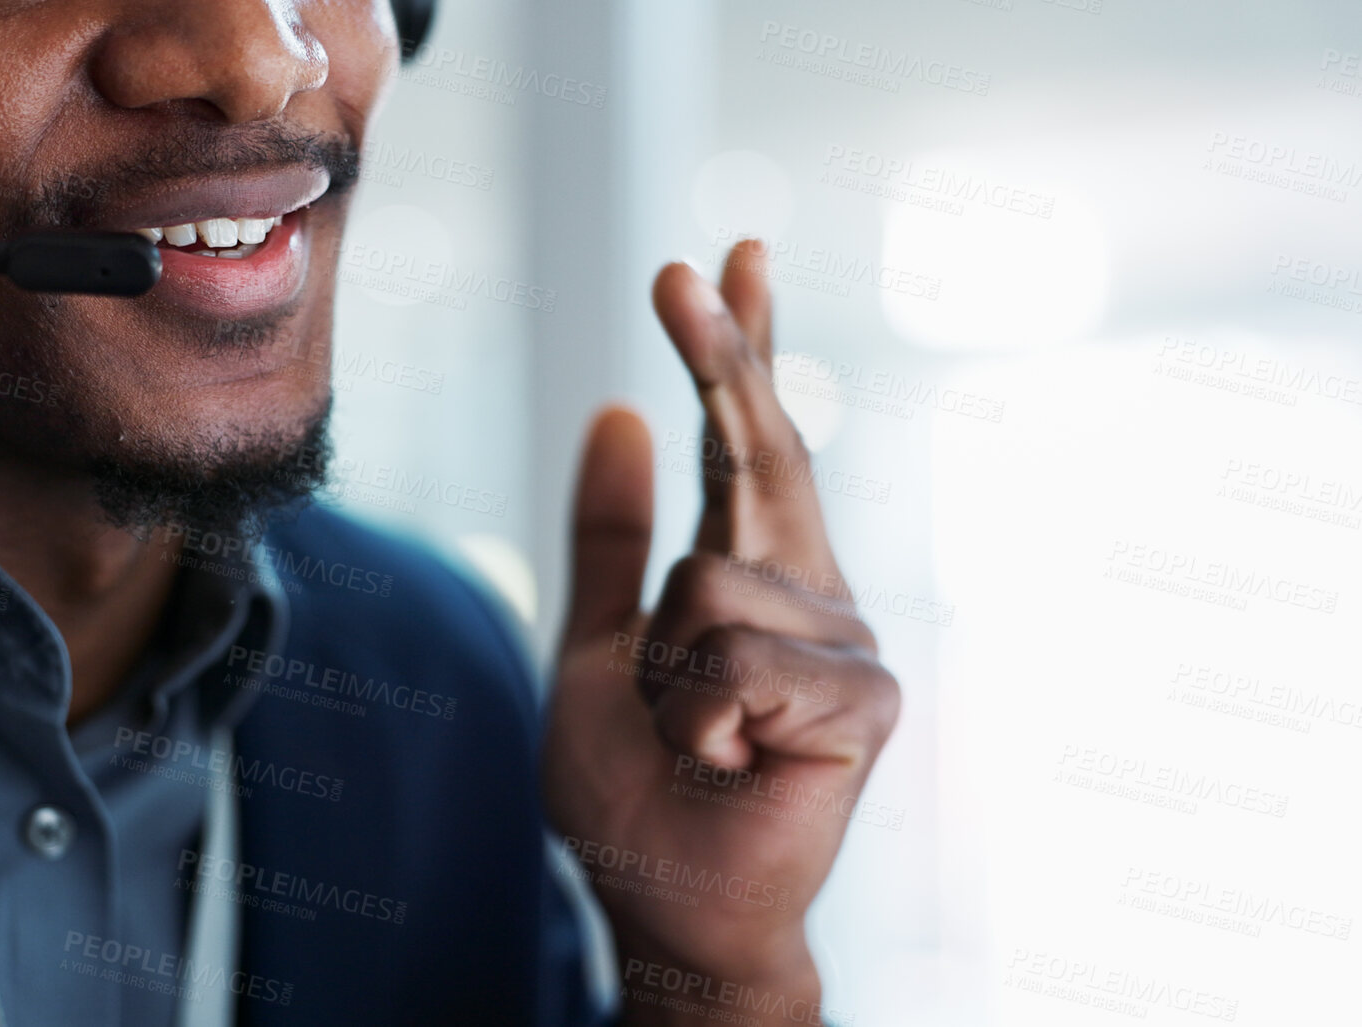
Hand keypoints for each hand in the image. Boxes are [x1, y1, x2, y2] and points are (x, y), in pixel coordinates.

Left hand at [542, 242, 899, 1024]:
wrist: (667, 903)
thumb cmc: (638, 783)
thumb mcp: (594, 645)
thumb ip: (610, 540)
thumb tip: (622, 413)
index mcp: (747, 567)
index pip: (744, 440)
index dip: (739, 347)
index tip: (731, 253)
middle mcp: (807, 586)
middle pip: (761, 448)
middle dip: (722, 354)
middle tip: (682, 267)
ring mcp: (845, 636)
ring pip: (704, 584)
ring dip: (658, 673)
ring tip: (687, 736)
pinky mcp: (862, 697)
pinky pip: (736, 663)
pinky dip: (694, 722)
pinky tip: (724, 762)